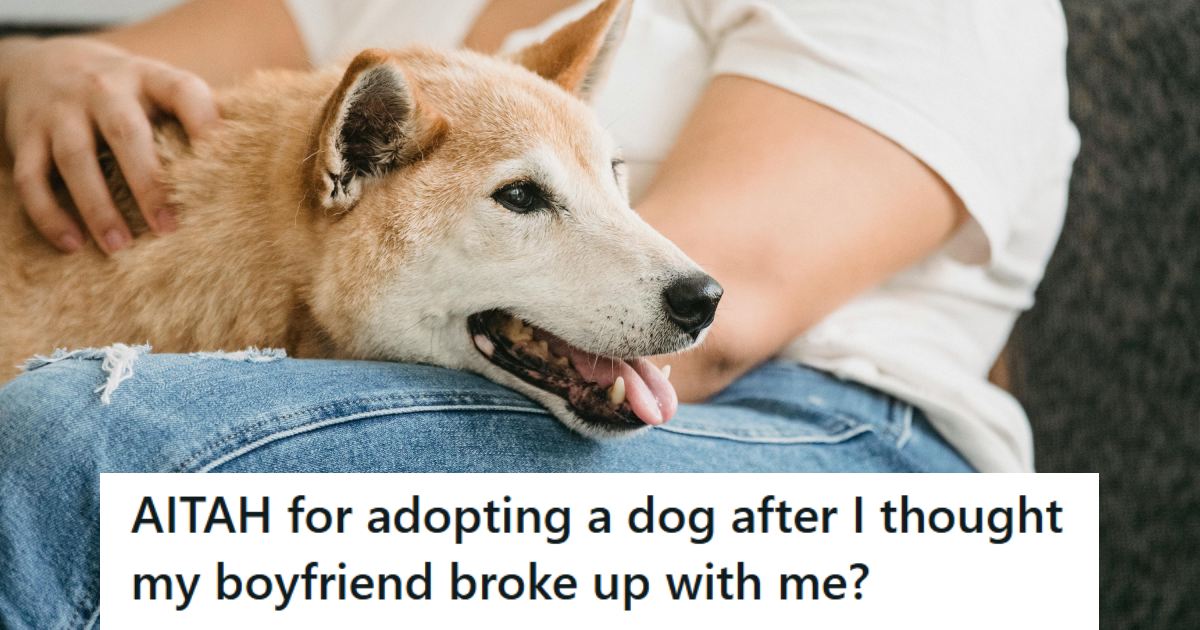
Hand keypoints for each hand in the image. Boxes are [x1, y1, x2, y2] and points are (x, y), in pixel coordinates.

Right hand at [0, 36, 217, 253]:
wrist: (41, 61)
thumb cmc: (123, 91)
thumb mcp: (156, 87)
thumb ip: (194, 116)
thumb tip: (250, 165)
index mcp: (147, 76)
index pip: (183, 90)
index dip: (205, 121)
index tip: (222, 159)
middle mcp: (103, 89)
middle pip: (126, 134)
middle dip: (148, 183)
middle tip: (169, 228)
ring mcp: (60, 110)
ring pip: (76, 159)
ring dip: (98, 207)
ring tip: (120, 247)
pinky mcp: (24, 134)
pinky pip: (31, 178)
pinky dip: (49, 214)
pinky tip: (72, 244)